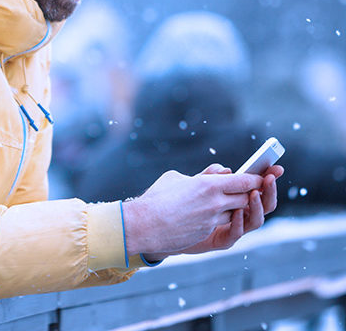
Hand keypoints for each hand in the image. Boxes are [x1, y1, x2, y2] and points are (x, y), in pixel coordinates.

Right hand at [122, 165, 263, 257]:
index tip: (260, 176)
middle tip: (252, 189)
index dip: (255, 178)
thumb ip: (201, 175)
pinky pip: (221, 224)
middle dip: (250, 193)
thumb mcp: (176, 177)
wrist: (145, 225)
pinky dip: (220, 218)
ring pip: (236, 213)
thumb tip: (216, 173)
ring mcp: (212, 220)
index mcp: (209, 184)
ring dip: (236, 207)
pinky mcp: (206, 233)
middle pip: (246, 198)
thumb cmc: (157, 197)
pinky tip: (211, 214)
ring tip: (229, 200)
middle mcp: (216, 203)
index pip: (244, 181)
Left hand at [182, 163, 283, 253]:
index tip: (277, 167)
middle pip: (264, 204)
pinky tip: (237, 212)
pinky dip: (239, 222)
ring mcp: (234, 227)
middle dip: (269, 191)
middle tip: (269, 178)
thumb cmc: (187, 205)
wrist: (170, 227)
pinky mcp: (223, 240)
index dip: (268, 177)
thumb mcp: (198, 185)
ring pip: (255, 220)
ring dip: (257, 206)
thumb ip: (211, 176)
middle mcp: (240, 213)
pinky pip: (235, 233)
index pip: (258, 187)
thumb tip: (226, 170)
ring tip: (253, 193)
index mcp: (237, 198)